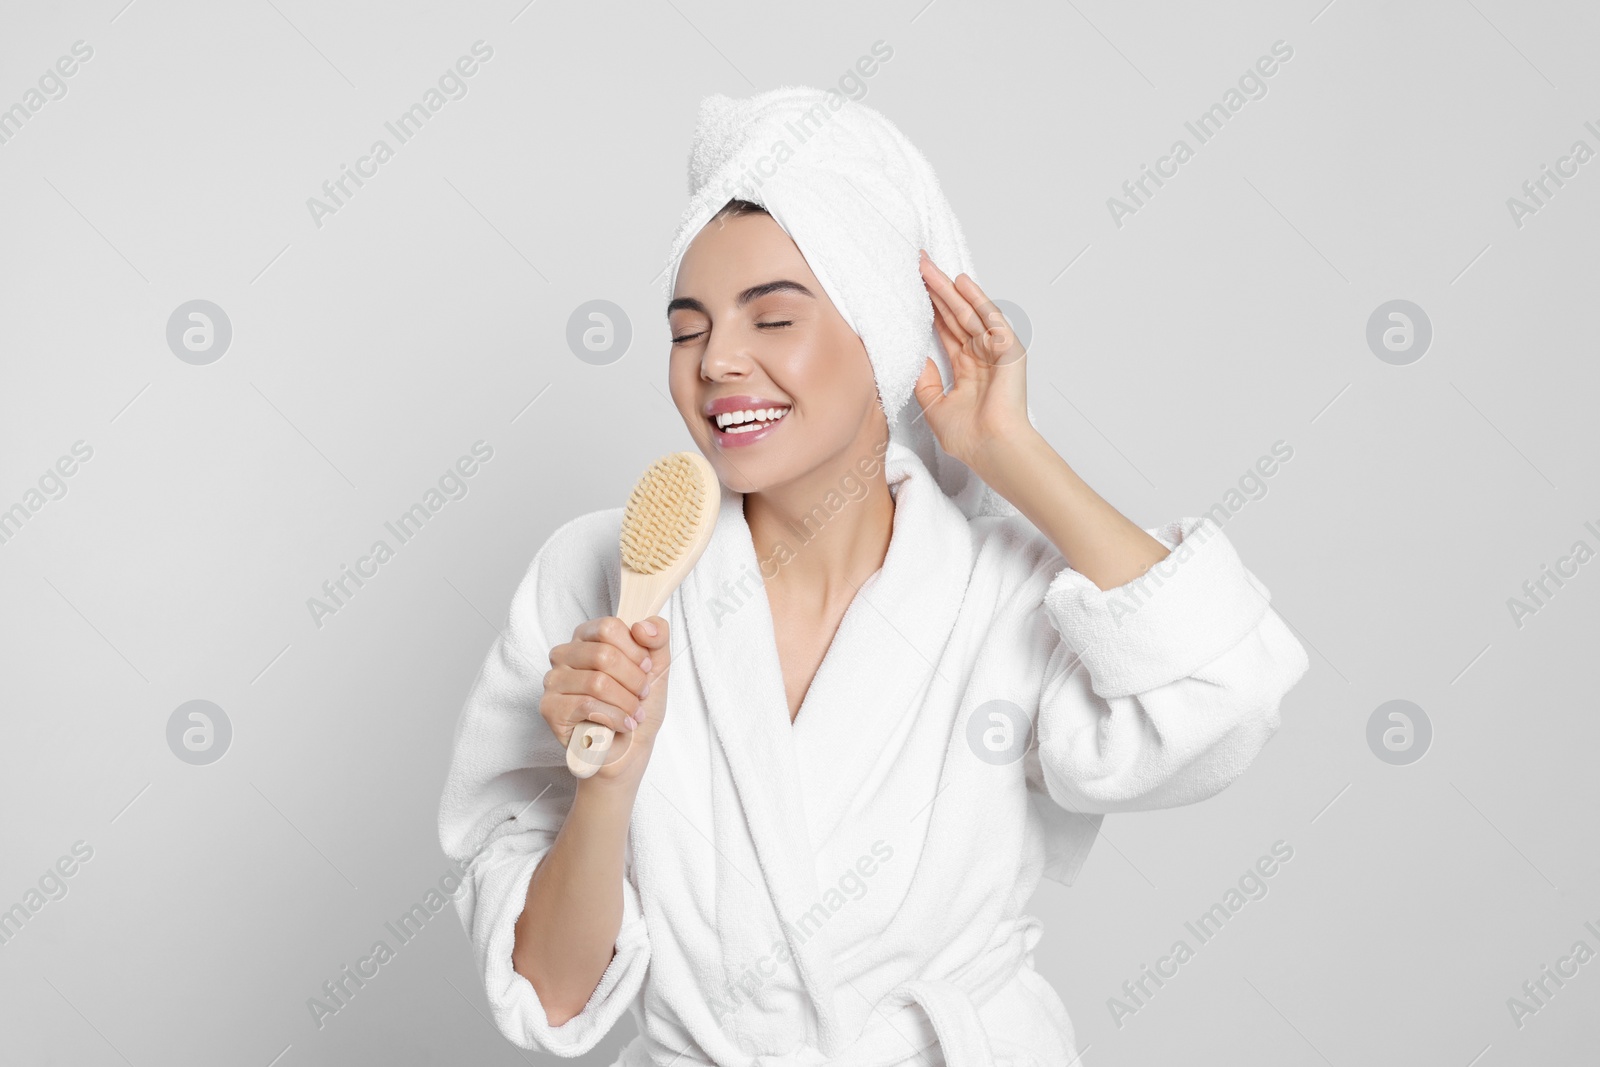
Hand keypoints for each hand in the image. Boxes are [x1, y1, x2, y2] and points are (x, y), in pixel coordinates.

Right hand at [542, 615, 671, 780]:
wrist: (631, 748)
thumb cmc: (638, 704)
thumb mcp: (658, 666)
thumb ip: (658, 636)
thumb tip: (642, 627)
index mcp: (587, 637)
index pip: (609, 628)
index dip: (635, 651)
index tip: (646, 669)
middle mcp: (564, 654)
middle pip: (603, 655)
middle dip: (633, 680)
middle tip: (642, 696)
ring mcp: (553, 681)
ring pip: (597, 683)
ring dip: (626, 702)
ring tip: (634, 713)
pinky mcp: (550, 708)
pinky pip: (586, 706)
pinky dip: (614, 718)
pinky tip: (622, 725)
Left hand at [912, 249, 1032, 470]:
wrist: (991, 448)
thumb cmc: (969, 437)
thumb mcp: (934, 405)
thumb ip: (925, 381)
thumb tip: (915, 358)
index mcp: (966, 369)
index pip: (944, 331)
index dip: (928, 310)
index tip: (910, 290)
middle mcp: (981, 357)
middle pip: (954, 316)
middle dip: (935, 291)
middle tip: (916, 266)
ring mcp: (996, 351)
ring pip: (968, 313)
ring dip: (949, 290)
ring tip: (928, 268)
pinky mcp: (1009, 349)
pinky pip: (990, 318)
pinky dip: (977, 299)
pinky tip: (962, 282)